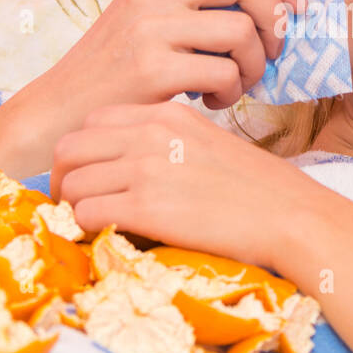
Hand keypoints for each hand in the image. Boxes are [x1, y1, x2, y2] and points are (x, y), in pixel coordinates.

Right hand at [35, 0, 304, 120]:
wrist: (62, 109)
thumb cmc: (119, 69)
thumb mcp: (151, 17)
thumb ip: (198, 0)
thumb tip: (276, 0)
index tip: (293, 9)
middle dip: (276, 17)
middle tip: (274, 51)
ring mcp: (150, 28)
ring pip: (242, 30)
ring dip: (255, 65)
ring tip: (239, 83)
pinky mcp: (151, 70)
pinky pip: (223, 73)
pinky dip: (232, 92)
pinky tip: (214, 102)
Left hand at [49, 100, 339, 272]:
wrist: (291, 215)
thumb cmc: (256, 187)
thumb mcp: (207, 142)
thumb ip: (166, 140)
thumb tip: (130, 162)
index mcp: (163, 114)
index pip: (92, 122)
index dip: (82, 152)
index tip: (90, 176)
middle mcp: (148, 134)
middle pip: (68, 149)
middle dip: (62, 179)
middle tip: (73, 205)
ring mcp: (146, 169)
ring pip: (71, 184)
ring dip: (72, 209)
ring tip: (89, 227)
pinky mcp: (148, 208)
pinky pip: (86, 214)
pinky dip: (86, 230)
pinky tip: (107, 238)